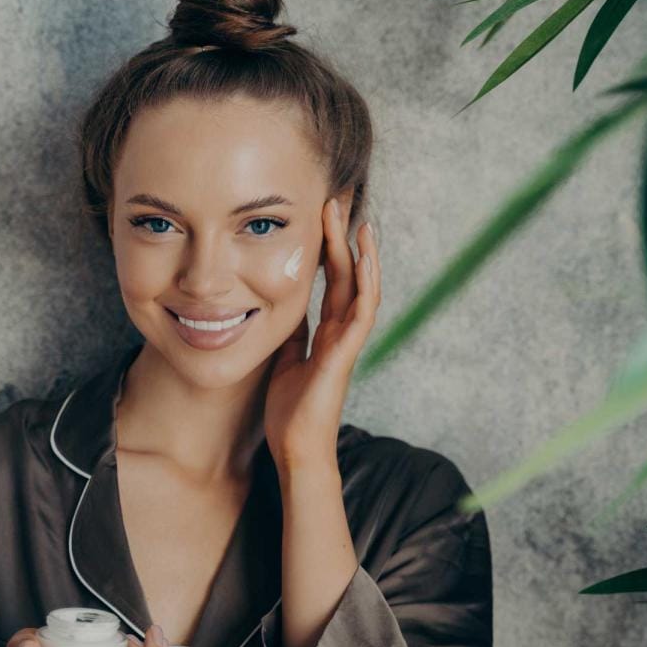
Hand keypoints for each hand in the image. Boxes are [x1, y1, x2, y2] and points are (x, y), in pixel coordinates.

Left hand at [263, 197, 380, 470]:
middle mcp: (341, 331)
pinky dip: (366, 283)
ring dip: (359, 252)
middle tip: (339, 197)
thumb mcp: (284, 359)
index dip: (328, 245)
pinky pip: (362, 311)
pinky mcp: (347, 353)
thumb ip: (291, 332)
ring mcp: (348, 341)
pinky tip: (365, 258)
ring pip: (361, 286)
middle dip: (343, 235)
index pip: (330, 278)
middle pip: (346, 273)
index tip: (323, 213)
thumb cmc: (290, 411)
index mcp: (326, 331)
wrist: (296, 449)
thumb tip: (281, 304)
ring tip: (356, 218)